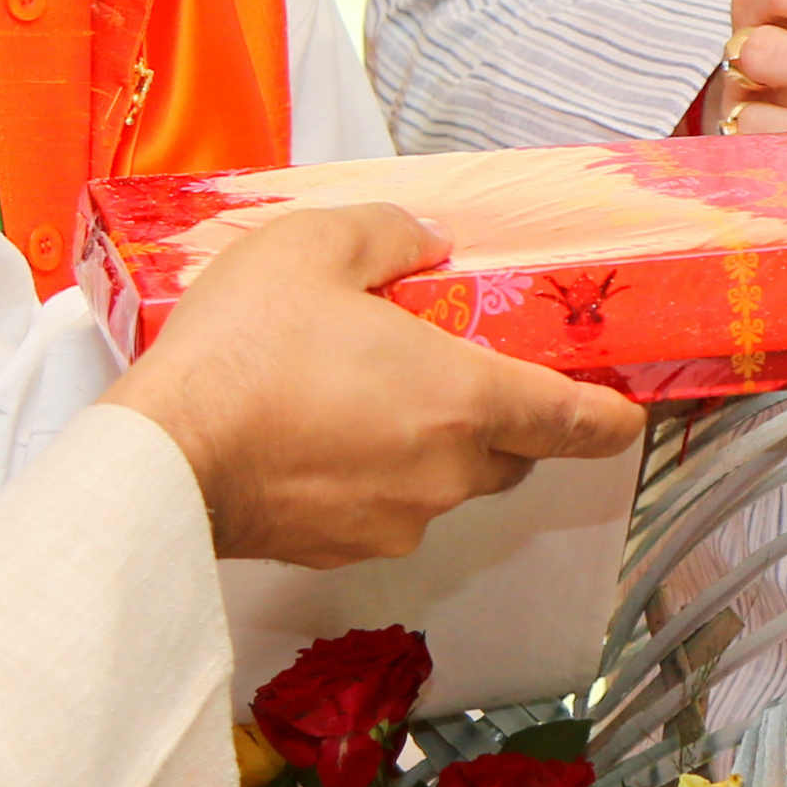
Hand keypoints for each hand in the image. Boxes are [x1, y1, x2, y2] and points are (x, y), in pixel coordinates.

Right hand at [104, 203, 644, 567]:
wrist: (166, 458)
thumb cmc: (246, 350)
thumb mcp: (317, 245)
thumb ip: (391, 235)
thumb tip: (426, 245)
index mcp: (465, 398)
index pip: (575, 421)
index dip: (608, 416)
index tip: (621, 411)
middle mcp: (446, 472)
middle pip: (509, 452)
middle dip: (495, 414)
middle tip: (443, 364)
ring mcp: (395, 521)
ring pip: (443, 484)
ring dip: (425, 446)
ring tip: (358, 394)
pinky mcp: (341, 551)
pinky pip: (383, 511)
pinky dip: (369, 479)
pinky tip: (314, 438)